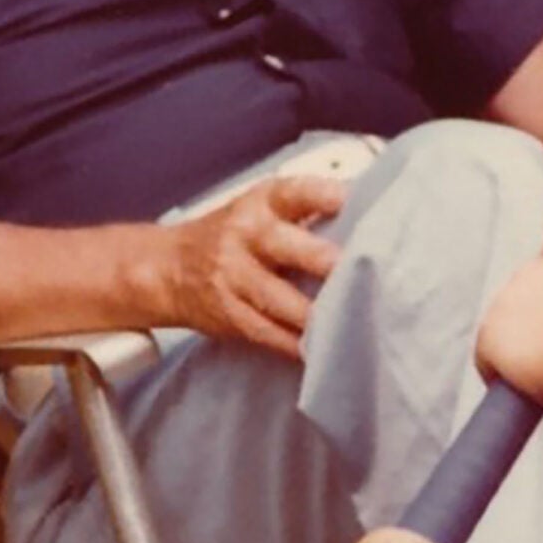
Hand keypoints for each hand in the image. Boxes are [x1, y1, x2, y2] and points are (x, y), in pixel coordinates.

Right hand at [161, 173, 345, 357]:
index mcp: (261, 203)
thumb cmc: (233, 235)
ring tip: (350, 322)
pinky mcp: (231, 315)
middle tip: (361, 272)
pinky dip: (297, 344)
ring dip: (315, 315)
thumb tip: (373, 210)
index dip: (324, 196)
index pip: (294, 193)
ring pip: (278, 300)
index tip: (351, 203)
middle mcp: (246, 236)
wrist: (169, 269)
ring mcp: (235, 278)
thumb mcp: (262, 208)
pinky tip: (322, 349)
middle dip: (323, 261)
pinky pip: (269, 334)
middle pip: (286, 247)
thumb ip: (309, 209)